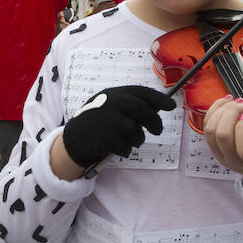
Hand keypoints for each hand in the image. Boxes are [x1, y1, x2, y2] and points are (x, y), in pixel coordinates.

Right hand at [59, 85, 175, 169]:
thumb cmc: (96, 124)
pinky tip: (119, 149)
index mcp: (112, 94)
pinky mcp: (103, 138)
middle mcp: (109, 104)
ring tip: (131, 142)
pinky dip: (126, 150)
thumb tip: (157, 108)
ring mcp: (106, 121)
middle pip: (142, 110)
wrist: (72, 141)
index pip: (141, 92)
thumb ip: (128, 106)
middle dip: (154, 121)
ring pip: (136, 130)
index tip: (171, 105)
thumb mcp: (108, 107)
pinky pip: (126, 146)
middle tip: (157, 130)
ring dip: (138, 139)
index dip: (158, 98)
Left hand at [203, 95, 242, 176]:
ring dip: (220, 111)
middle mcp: (235, 161)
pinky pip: (206, 128)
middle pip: (223, 137)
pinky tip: (225, 102)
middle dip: (231, 113)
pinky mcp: (213, 148)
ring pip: (211, 131)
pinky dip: (213, 111)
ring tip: (234, 100)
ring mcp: (222, 155)